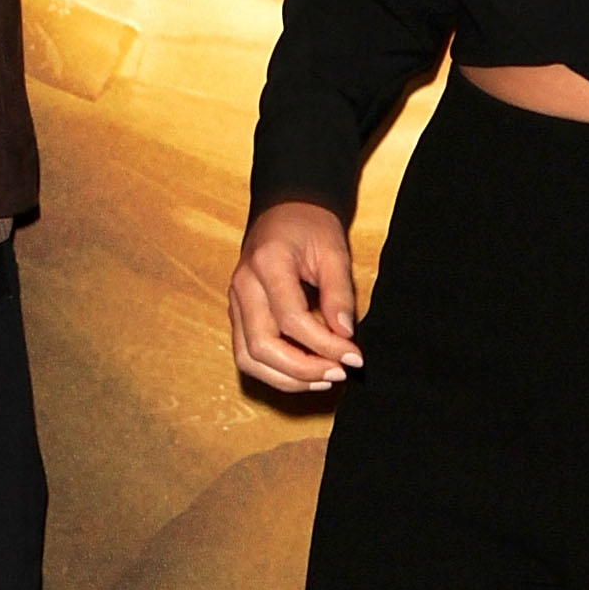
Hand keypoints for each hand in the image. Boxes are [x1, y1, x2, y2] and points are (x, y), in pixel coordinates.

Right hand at [229, 203, 363, 391]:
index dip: (325, 345)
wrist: (284, 210)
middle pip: (262, 345)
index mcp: (267, 263)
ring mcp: (235, 302)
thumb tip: (345, 335)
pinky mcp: (237, 315)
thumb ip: (339, 294)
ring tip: (323, 379)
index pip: (292, 319)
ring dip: (287, 378)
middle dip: (303, 369)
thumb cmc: (310, 226)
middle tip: (338, 373)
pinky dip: (274, 372)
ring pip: (248, 358)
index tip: (354, 356)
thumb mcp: (333, 251)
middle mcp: (243, 285)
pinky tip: (305, 374)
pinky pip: (246, 354)